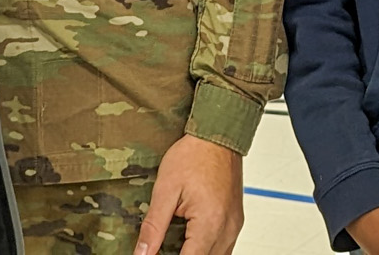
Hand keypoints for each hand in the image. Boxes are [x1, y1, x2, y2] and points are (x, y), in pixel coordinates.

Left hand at [136, 134, 243, 254]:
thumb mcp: (165, 190)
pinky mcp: (236, 221)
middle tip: (162, 246)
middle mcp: (227, 228)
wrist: (218, 134)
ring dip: (196, 254)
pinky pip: (223, 248)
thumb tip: (142, 253)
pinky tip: (191, 241)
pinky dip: (207, 250)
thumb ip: (153, 227)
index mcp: (209, 223)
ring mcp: (234, 225)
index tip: (154, 254)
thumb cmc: (194, 154)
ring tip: (175, 243)